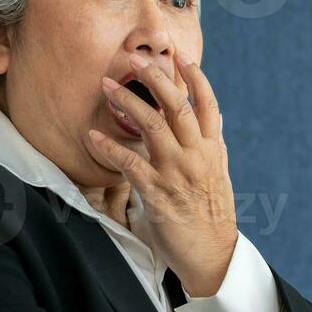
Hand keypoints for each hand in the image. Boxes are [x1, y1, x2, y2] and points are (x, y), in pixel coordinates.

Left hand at [88, 52, 236, 297]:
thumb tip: (211, 117)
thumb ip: (210, 145)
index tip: (180, 56)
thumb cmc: (211, 215)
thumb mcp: (218, 174)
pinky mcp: (158, 194)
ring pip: (154, 127)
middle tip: (134, 60)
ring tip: (108, 87)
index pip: (207, 104)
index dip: (195, 77)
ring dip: (129, 103)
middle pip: (178, 107)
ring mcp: (178, 174)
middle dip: (156, 79)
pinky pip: (130, 164)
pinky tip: (93, 136)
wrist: (213, 255)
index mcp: (213, 150)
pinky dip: (109, 148)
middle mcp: (197, 157)